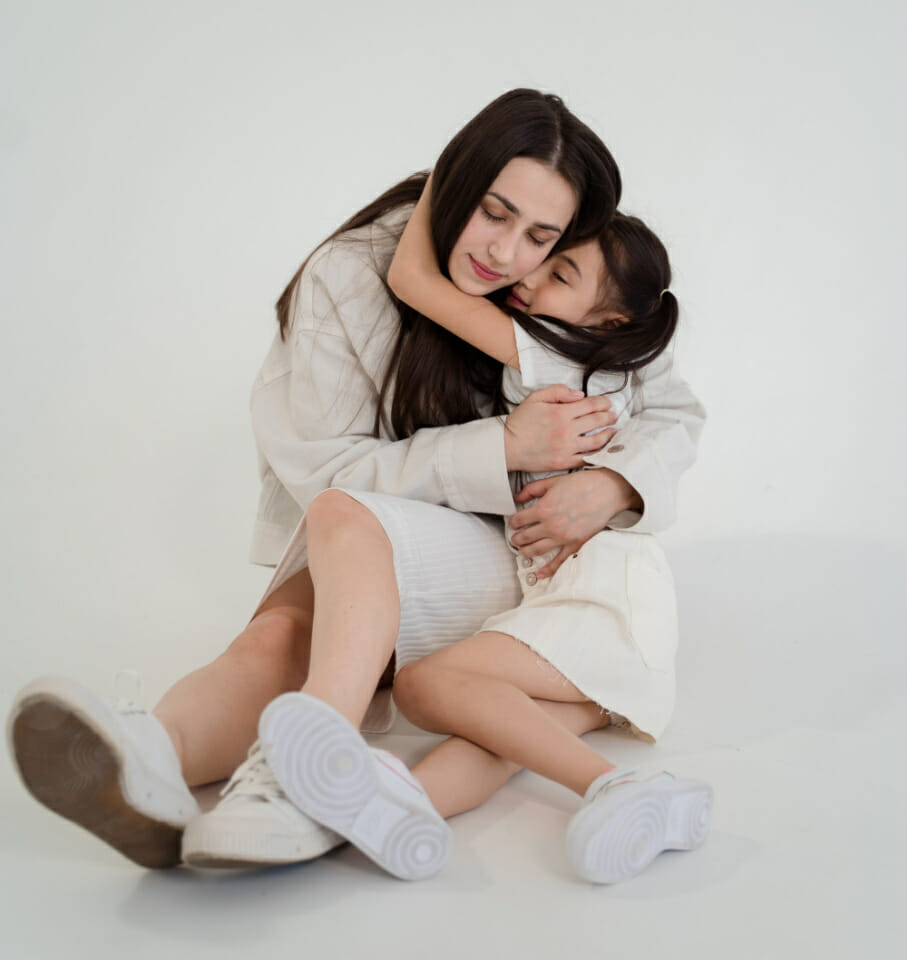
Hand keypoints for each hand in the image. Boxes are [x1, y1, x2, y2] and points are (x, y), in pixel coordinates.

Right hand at [503, 384, 616, 472]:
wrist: (507, 447)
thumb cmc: (519, 423)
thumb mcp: (535, 398)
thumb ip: (557, 391)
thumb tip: (579, 395)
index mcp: (560, 412)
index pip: (591, 404)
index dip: (603, 402)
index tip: (608, 403)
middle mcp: (566, 430)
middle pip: (597, 421)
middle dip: (609, 416)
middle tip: (614, 415)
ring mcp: (566, 448)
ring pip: (596, 441)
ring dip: (608, 435)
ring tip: (613, 431)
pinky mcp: (563, 462)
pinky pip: (586, 458)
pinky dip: (598, 454)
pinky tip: (602, 449)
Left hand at [509, 468, 642, 577]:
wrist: (608, 490)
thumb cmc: (582, 483)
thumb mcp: (553, 481)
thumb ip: (532, 489)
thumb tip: (517, 497)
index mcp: (543, 508)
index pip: (519, 520)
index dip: (513, 522)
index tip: (513, 523)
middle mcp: (551, 525)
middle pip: (525, 537)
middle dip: (516, 539)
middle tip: (514, 539)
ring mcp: (563, 537)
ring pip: (536, 550)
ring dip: (526, 552)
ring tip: (522, 551)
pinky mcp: (576, 544)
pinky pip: (559, 561)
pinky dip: (548, 569)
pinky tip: (540, 574)